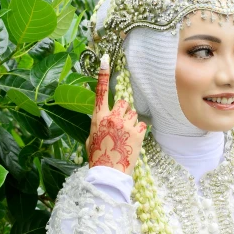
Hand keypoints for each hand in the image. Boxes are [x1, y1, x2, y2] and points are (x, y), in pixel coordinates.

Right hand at [86, 54, 145, 174]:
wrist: (109, 174)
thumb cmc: (98, 157)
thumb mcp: (91, 137)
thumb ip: (98, 123)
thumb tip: (103, 117)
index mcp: (98, 117)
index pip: (100, 92)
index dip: (102, 75)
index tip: (105, 59)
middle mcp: (113, 117)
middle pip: (123, 102)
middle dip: (124, 110)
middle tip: (120, 125)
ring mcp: (126, 124)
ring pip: (134, 113)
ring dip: (131, 122)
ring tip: (125, 137)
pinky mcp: (138, 132)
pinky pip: (142, 124)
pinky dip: (139, 131)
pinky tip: (132, 141)